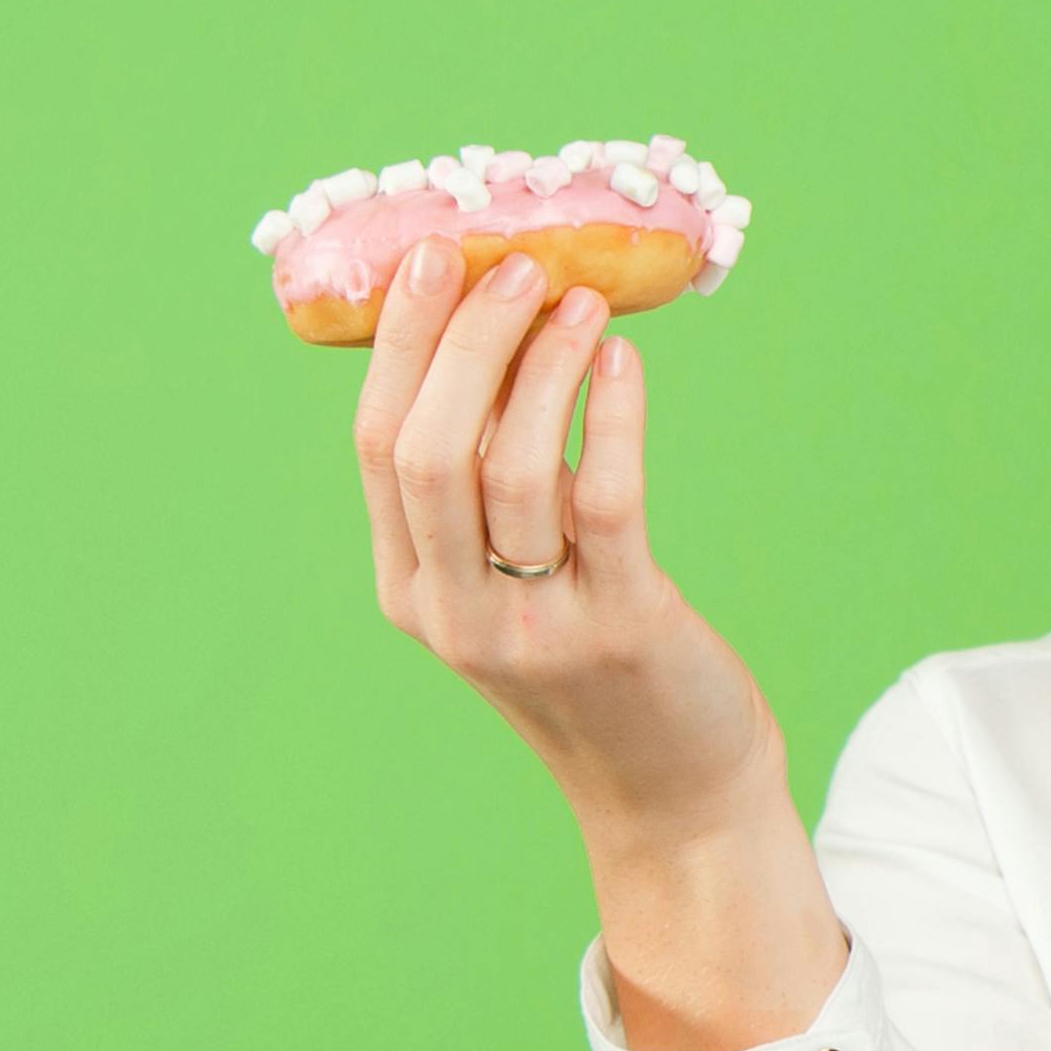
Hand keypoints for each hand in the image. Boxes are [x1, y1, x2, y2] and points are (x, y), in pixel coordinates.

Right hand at [346, 240, 841, 1050]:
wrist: (674, 793)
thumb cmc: (599, 663)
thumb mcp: (514, 582)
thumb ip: (490, 490)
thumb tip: (495, 336)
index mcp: (409, 589)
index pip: (377, 445)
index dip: (400, 343)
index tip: (432, 256)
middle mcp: (454, 611)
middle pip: (426, 448)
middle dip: (462, 340)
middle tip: (511, 264)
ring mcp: (533, 625)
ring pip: (510, 467)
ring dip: (544, 366)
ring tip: (584, 301)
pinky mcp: (620, 627)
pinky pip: (603, 500)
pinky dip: (608, 416)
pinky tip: (626, 364)